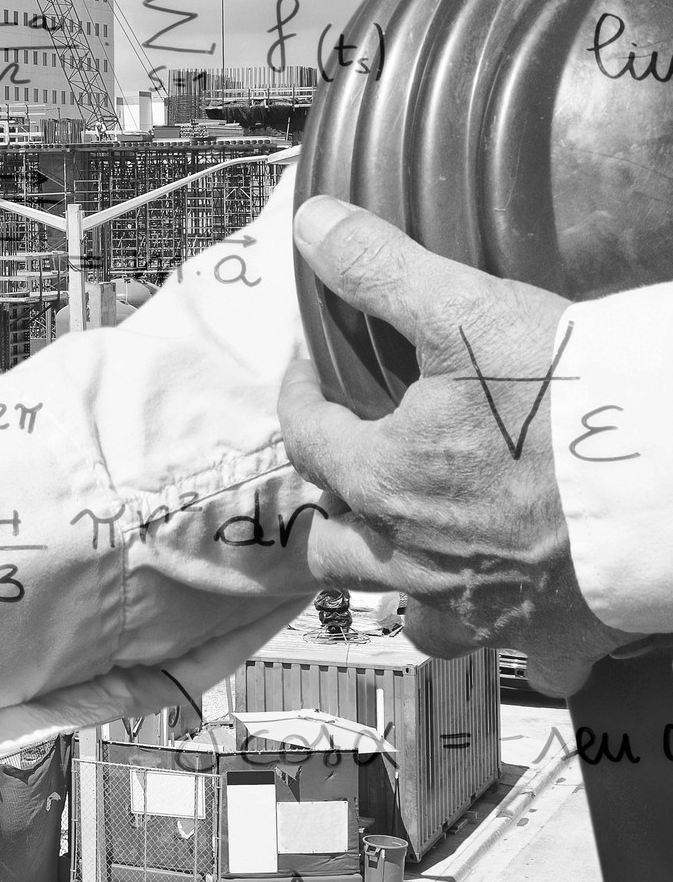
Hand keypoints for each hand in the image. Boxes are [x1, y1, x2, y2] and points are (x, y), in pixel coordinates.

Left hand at [278, 195, 638, 689]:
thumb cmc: (580, 396)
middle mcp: (420, 560)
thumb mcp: (468, 311)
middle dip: (335, 509)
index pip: (305, 439)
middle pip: (337, 549)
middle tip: (358, 465)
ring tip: (425, 542)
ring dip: (405, 583)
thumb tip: (314, 226)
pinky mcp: (558, 636)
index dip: (301, 394)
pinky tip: (530, 598)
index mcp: (385, 484)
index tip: (314, 366)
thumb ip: (382, 270)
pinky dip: (515, 632)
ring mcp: (487, 609)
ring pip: (413, 617)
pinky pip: (519, 654)